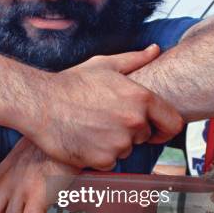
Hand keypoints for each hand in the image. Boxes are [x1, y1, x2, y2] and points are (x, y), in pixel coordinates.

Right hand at [27, 45, 183, 169]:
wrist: (40, 103)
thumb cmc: (71, 83)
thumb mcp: (104, 65)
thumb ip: (135, 59)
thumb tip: (155, 50)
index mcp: (141, 98)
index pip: (173, 124)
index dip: (165, 127)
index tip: (155, 129)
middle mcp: (135, 122)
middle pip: (145, 137)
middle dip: (131, 132)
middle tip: (106, 120)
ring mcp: (119, 143)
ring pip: (126, 150)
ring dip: (114, 144)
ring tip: (91, 127)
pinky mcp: (102, 160)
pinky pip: (109, 162)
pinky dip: (99, 156)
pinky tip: (84, 139)